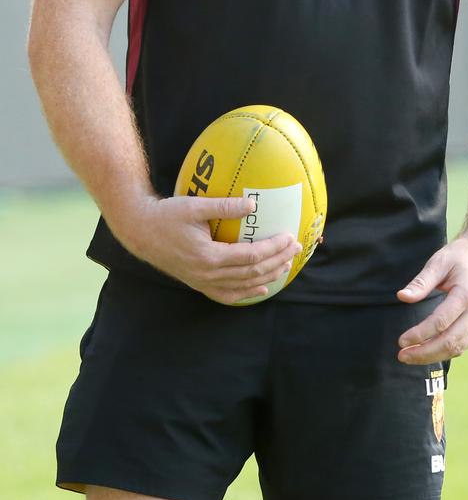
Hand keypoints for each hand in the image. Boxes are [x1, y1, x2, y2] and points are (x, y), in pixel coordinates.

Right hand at [115, 194, 301, 304]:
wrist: (141, 232)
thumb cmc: (167, 215)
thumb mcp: (195, 206)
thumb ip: (224, 206)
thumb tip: (252, 204)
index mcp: (209, 256)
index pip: (250, 256)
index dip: (273, 248)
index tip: (289, 237)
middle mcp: (207, 274)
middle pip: (251, 273)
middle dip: (277, 261)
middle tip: (295, 249)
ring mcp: (202, 282)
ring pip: (242, 286)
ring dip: (266, 277)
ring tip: (285, 266)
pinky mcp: (198, 283)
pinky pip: (225, 294)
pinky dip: (244, 294)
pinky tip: (259, 290)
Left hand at [396, 233, 467, 363]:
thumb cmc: (461, 256)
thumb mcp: (440, 262)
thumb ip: (422, 282)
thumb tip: (402, 297)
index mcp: (467, 295)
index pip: (441, 322)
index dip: (420, 334)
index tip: (401, 341)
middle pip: (450, 342)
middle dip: (424, 353)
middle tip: (402, 355)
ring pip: (457, 348)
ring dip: (433, 356)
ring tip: (410, 357)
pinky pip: (463, 344)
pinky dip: (445, 351)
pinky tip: (427, 352)